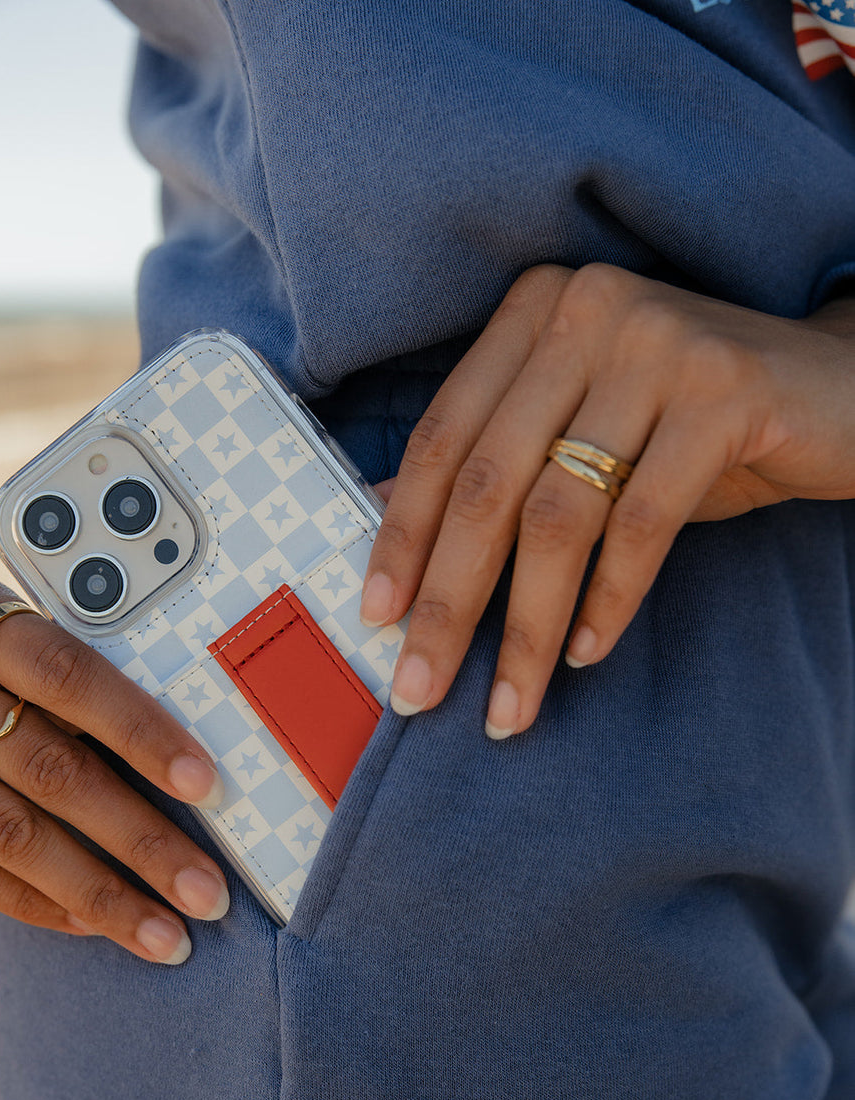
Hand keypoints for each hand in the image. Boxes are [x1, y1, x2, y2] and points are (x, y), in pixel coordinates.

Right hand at [0, 564, 230, 963]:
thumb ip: (66, 670)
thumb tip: (182, 756)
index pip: (65, 673)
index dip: (139, 731)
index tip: (205, 783)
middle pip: (46, 767)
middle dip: (138, 839)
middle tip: (206, 892)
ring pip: (8, 833)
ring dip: (97, 893)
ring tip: (166, 935)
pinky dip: (33, 901)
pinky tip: (94, 923)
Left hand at [360, 263, 854, 736]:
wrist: (840, 391)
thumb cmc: (692, 429)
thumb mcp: (581, 437)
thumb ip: (494, 468)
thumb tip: (382, 523)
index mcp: (534, 312)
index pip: (442, 437)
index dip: (401, 535)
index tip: (377, 618)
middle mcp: (586, 310)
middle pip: (488, 482)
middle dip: (448, 602)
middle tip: (421, 687)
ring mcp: (656, 344)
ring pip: (559, 513)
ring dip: (525, 627)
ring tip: (509, 703)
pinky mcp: (725, 391)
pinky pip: (642, 523)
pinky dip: (608, 601)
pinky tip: (585, 652)